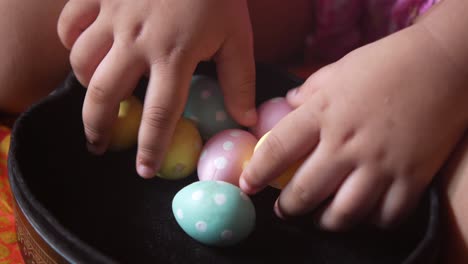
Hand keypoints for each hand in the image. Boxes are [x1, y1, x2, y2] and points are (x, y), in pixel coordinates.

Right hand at [57, 0, 256, 177]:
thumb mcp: (238, 36)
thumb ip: (240, 81)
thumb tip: (245, 121)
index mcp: (175, 55)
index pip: (159, 113)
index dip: (150, 146)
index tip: (142, 170)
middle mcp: (138, 40)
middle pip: (105, 94)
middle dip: (97, 127)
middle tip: (99, 145)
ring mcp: (113, 15)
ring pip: (81, 61)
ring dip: (86, 85)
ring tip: (97, 97)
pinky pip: (69, 23)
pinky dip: (70, 41)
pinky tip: (83, 49)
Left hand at [240, 24, 467, 229]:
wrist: (444, 64)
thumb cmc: (386, 63)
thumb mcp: (337, 71)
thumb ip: (308, 91)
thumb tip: (287, 103)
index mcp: (324, 114)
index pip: (277, 150)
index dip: (257, 172)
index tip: (247, 185)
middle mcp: (347, 144)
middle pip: (305, 191)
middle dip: (288, 208)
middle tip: (283, 210)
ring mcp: (381, 164)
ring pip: (344, 213)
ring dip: (325, 222)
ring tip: (319, 219)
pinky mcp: (412, 178)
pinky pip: (386, 216)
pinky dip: (370, 221)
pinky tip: (362, 214)